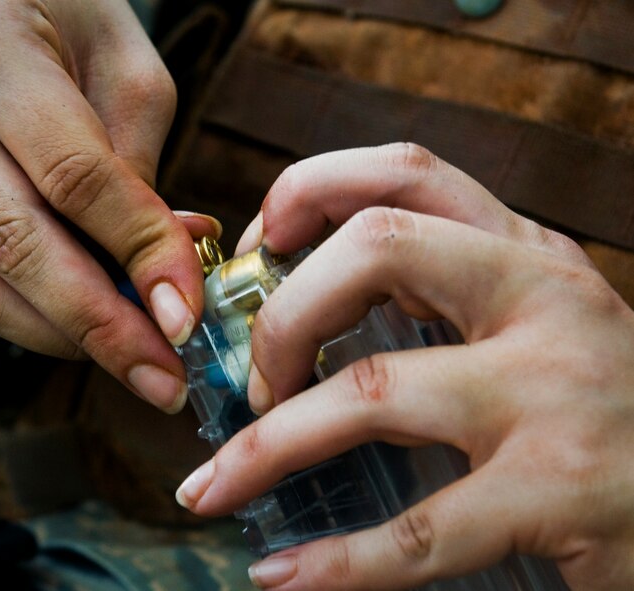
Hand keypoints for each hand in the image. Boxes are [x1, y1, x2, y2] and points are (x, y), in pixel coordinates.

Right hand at [0, 0, 210, 412]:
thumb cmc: (62, 12)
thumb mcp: (123, 63)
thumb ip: (136, 166)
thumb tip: (159, 275)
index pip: (71, 174)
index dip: (135, 255)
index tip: (187, 318)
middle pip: (11, 240)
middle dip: (97, 326)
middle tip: (161, 377)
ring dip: (56, 337)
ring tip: (127, 362)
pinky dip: (19, 315)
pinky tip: (77, 329)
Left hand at [177, 144, 633, 588]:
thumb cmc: (595, 407)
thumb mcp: (526, 322)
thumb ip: (438, 300)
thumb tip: (299, 315)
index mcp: (524, 253)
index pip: (402, 173)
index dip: (308, 194)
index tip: (260, 252)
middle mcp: (544, 297)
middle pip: (376, 248)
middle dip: (280, 317)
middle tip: (252, 384)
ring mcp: (557, 390)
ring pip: (373, 388)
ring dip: (267, 445)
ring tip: (216, 486)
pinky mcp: (563, 490)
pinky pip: (418, 528)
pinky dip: (335, 561)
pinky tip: (282, 575)